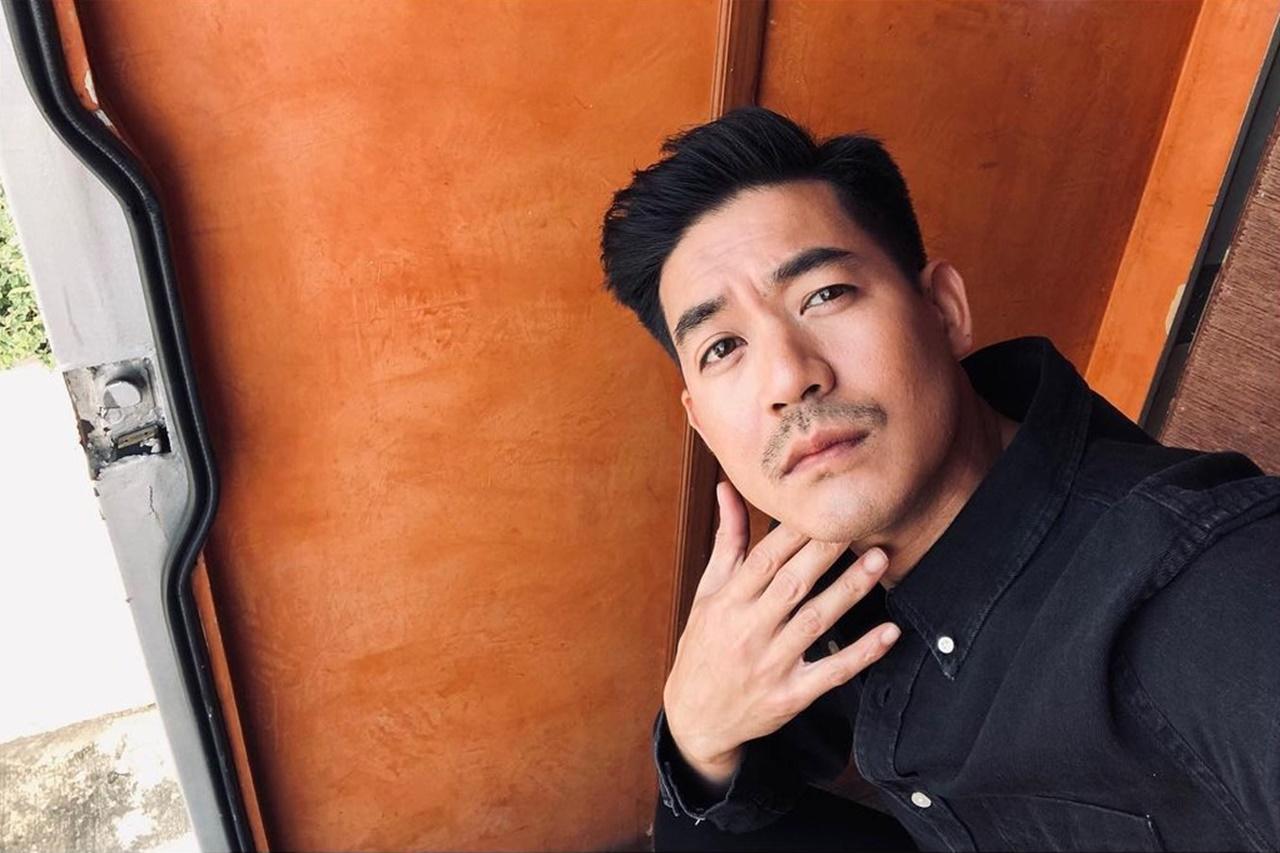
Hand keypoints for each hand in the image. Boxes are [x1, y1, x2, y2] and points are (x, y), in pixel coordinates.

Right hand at [663, 480, 900, 784]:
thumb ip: (727, 542)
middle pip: (793, 584)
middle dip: (826, 552)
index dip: (793, 532)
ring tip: (878, 561)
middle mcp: (748, 631)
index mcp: (727, 603)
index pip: (763, 560)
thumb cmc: (703, 647)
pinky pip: (832, 672)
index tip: (820, 506)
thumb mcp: (707, 593)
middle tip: (857, 523)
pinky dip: (862, 653)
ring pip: (816, 622)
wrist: (695, 719)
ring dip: (849, 590)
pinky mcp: (791, 695)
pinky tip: (889, 632)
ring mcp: (771, 664)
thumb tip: (727, 489)